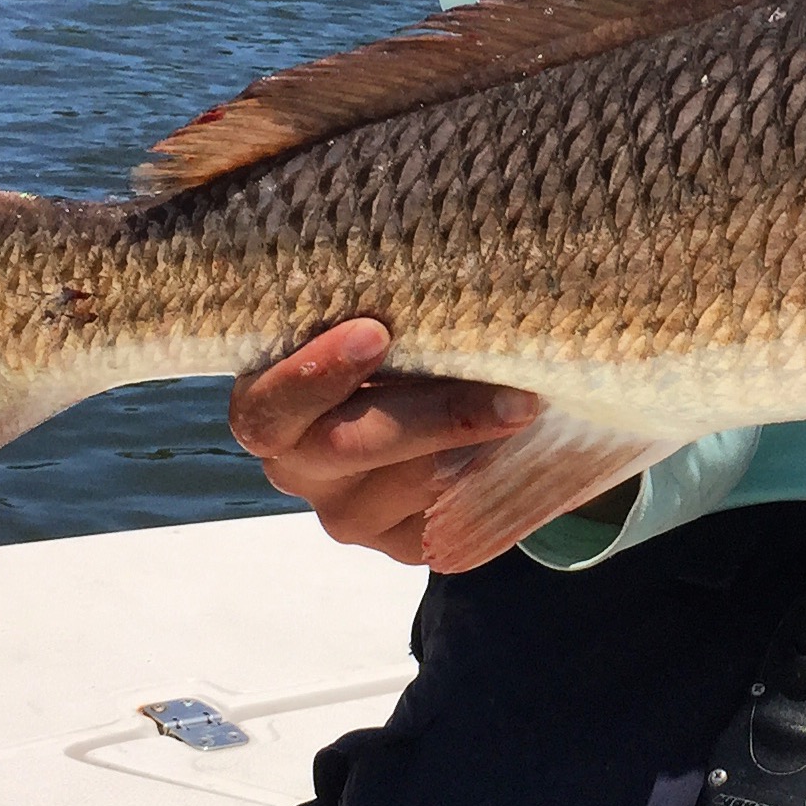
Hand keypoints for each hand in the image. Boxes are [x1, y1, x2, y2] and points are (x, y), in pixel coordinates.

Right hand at [227, 319, 535, 565]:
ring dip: (485, 441)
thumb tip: (440, 261)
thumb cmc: (390, 337)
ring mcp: (350, 515)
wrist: (427, 402)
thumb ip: (387, 305)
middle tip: (511, 397)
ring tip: (536, 402)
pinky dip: (500, 474)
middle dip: (437, 417)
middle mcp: (299, 467)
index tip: (375, 333)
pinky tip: (532, 443)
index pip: (270, 406)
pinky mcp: (404, 545)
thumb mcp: (374, 318)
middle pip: (352, 449)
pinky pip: (457, 517)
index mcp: (269, 407)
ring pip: (419, 480)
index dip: (316, 373)